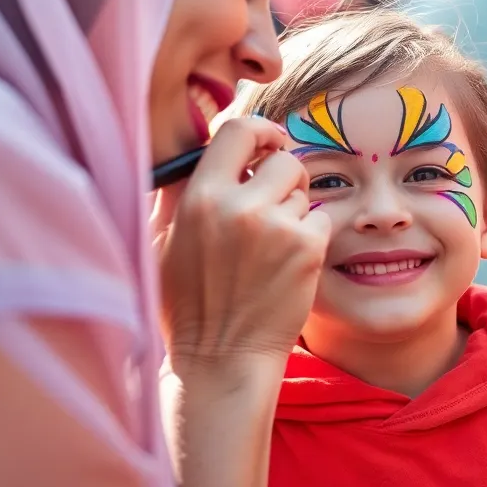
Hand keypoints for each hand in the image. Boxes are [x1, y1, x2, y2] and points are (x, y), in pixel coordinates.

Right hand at [154, 117, 329, 369]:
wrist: (222, 358)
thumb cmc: (190, 302)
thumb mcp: (163, 241)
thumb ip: (180, 190)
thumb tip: (197, 147)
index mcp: (200, 197)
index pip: (238, 129)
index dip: (260, 132)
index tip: (267, 146)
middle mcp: (239, 206)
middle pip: (284, 159)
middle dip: (284, 179)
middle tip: (272, 208)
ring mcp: (277, 227)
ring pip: (304, 192)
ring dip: (296, 212)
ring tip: (271, 248)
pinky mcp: (308, 249)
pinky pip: (322, 220)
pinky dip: (312, 237)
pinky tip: (288, 264)